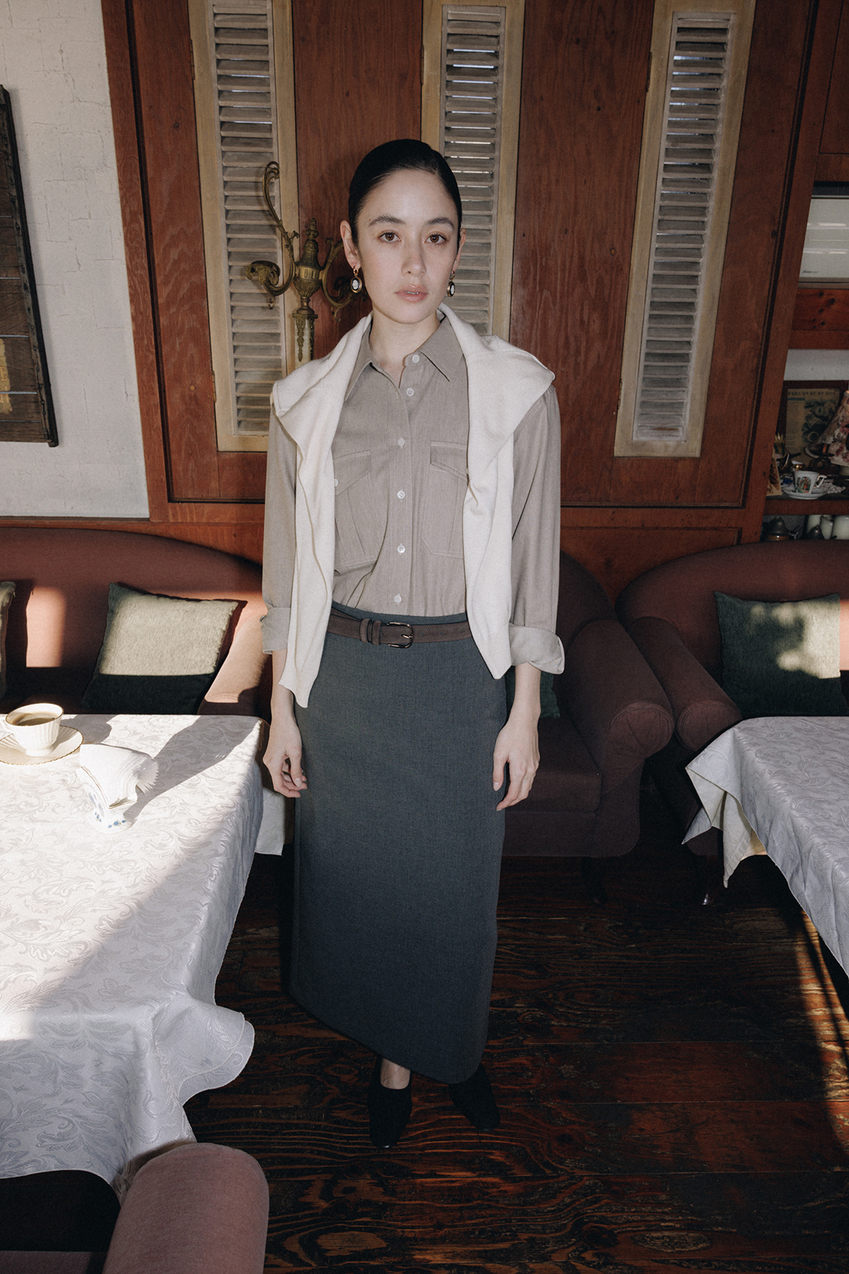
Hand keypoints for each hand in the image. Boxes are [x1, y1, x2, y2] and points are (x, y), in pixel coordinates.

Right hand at [263, 712, 306, 796]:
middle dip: (292, 785)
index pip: (278, 785)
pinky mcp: (273, 754)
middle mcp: (269, 762)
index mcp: (273, 764)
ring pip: (280, 774)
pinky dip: (289, 770)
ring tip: (304, 779)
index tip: (299, 794)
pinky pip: (280, 766)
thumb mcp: (296, 753)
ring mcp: (270, 758)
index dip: (289, 792)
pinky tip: (299, 769)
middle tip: (305, 786)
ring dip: (292, 777)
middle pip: (279, 780)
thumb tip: (298, 784)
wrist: (283, 718)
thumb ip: (296, 770)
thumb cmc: (289, 733)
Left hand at [493, 663, 540, 809]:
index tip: (498, 807)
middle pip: (524, 793)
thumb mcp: (498, 753)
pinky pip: (531, 778)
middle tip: (502, 803)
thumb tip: (496, 788)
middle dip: (513, 801)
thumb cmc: (509, 735)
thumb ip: (497, 772)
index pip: (514, 794)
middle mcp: (530, 770)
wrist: (524, 721)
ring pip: (529, 786)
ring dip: (520, 794)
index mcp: (520, 770)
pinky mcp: (536, 760)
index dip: (506, 802)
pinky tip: (517, 782)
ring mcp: (535, 765)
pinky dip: (524, 785)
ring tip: (509, 795)